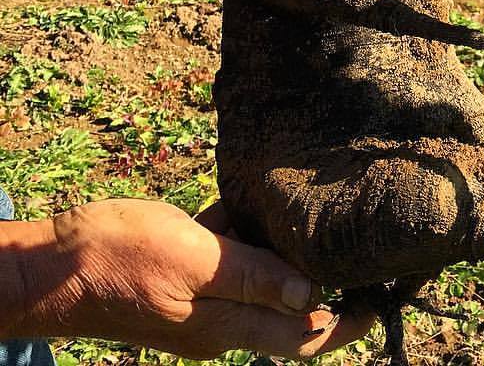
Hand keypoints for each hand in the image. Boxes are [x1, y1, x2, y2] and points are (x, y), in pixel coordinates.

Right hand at [16, 199, 370, 358]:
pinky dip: (242, 229)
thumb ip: (254, 278)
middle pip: (289, 307)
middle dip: (324, 282)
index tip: (381, 297)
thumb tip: (314, 296)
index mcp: (227, 326)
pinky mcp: (184, 277)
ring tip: (315, 212)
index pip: (303, 336)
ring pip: (260, 276)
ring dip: (281, 249)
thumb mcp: (195, 259)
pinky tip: (253, 197)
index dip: (345, 323)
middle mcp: (220, 321)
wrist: (52, 267)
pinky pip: (227, 255)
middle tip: (358, 244)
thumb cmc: (121, 258)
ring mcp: (201, 300)